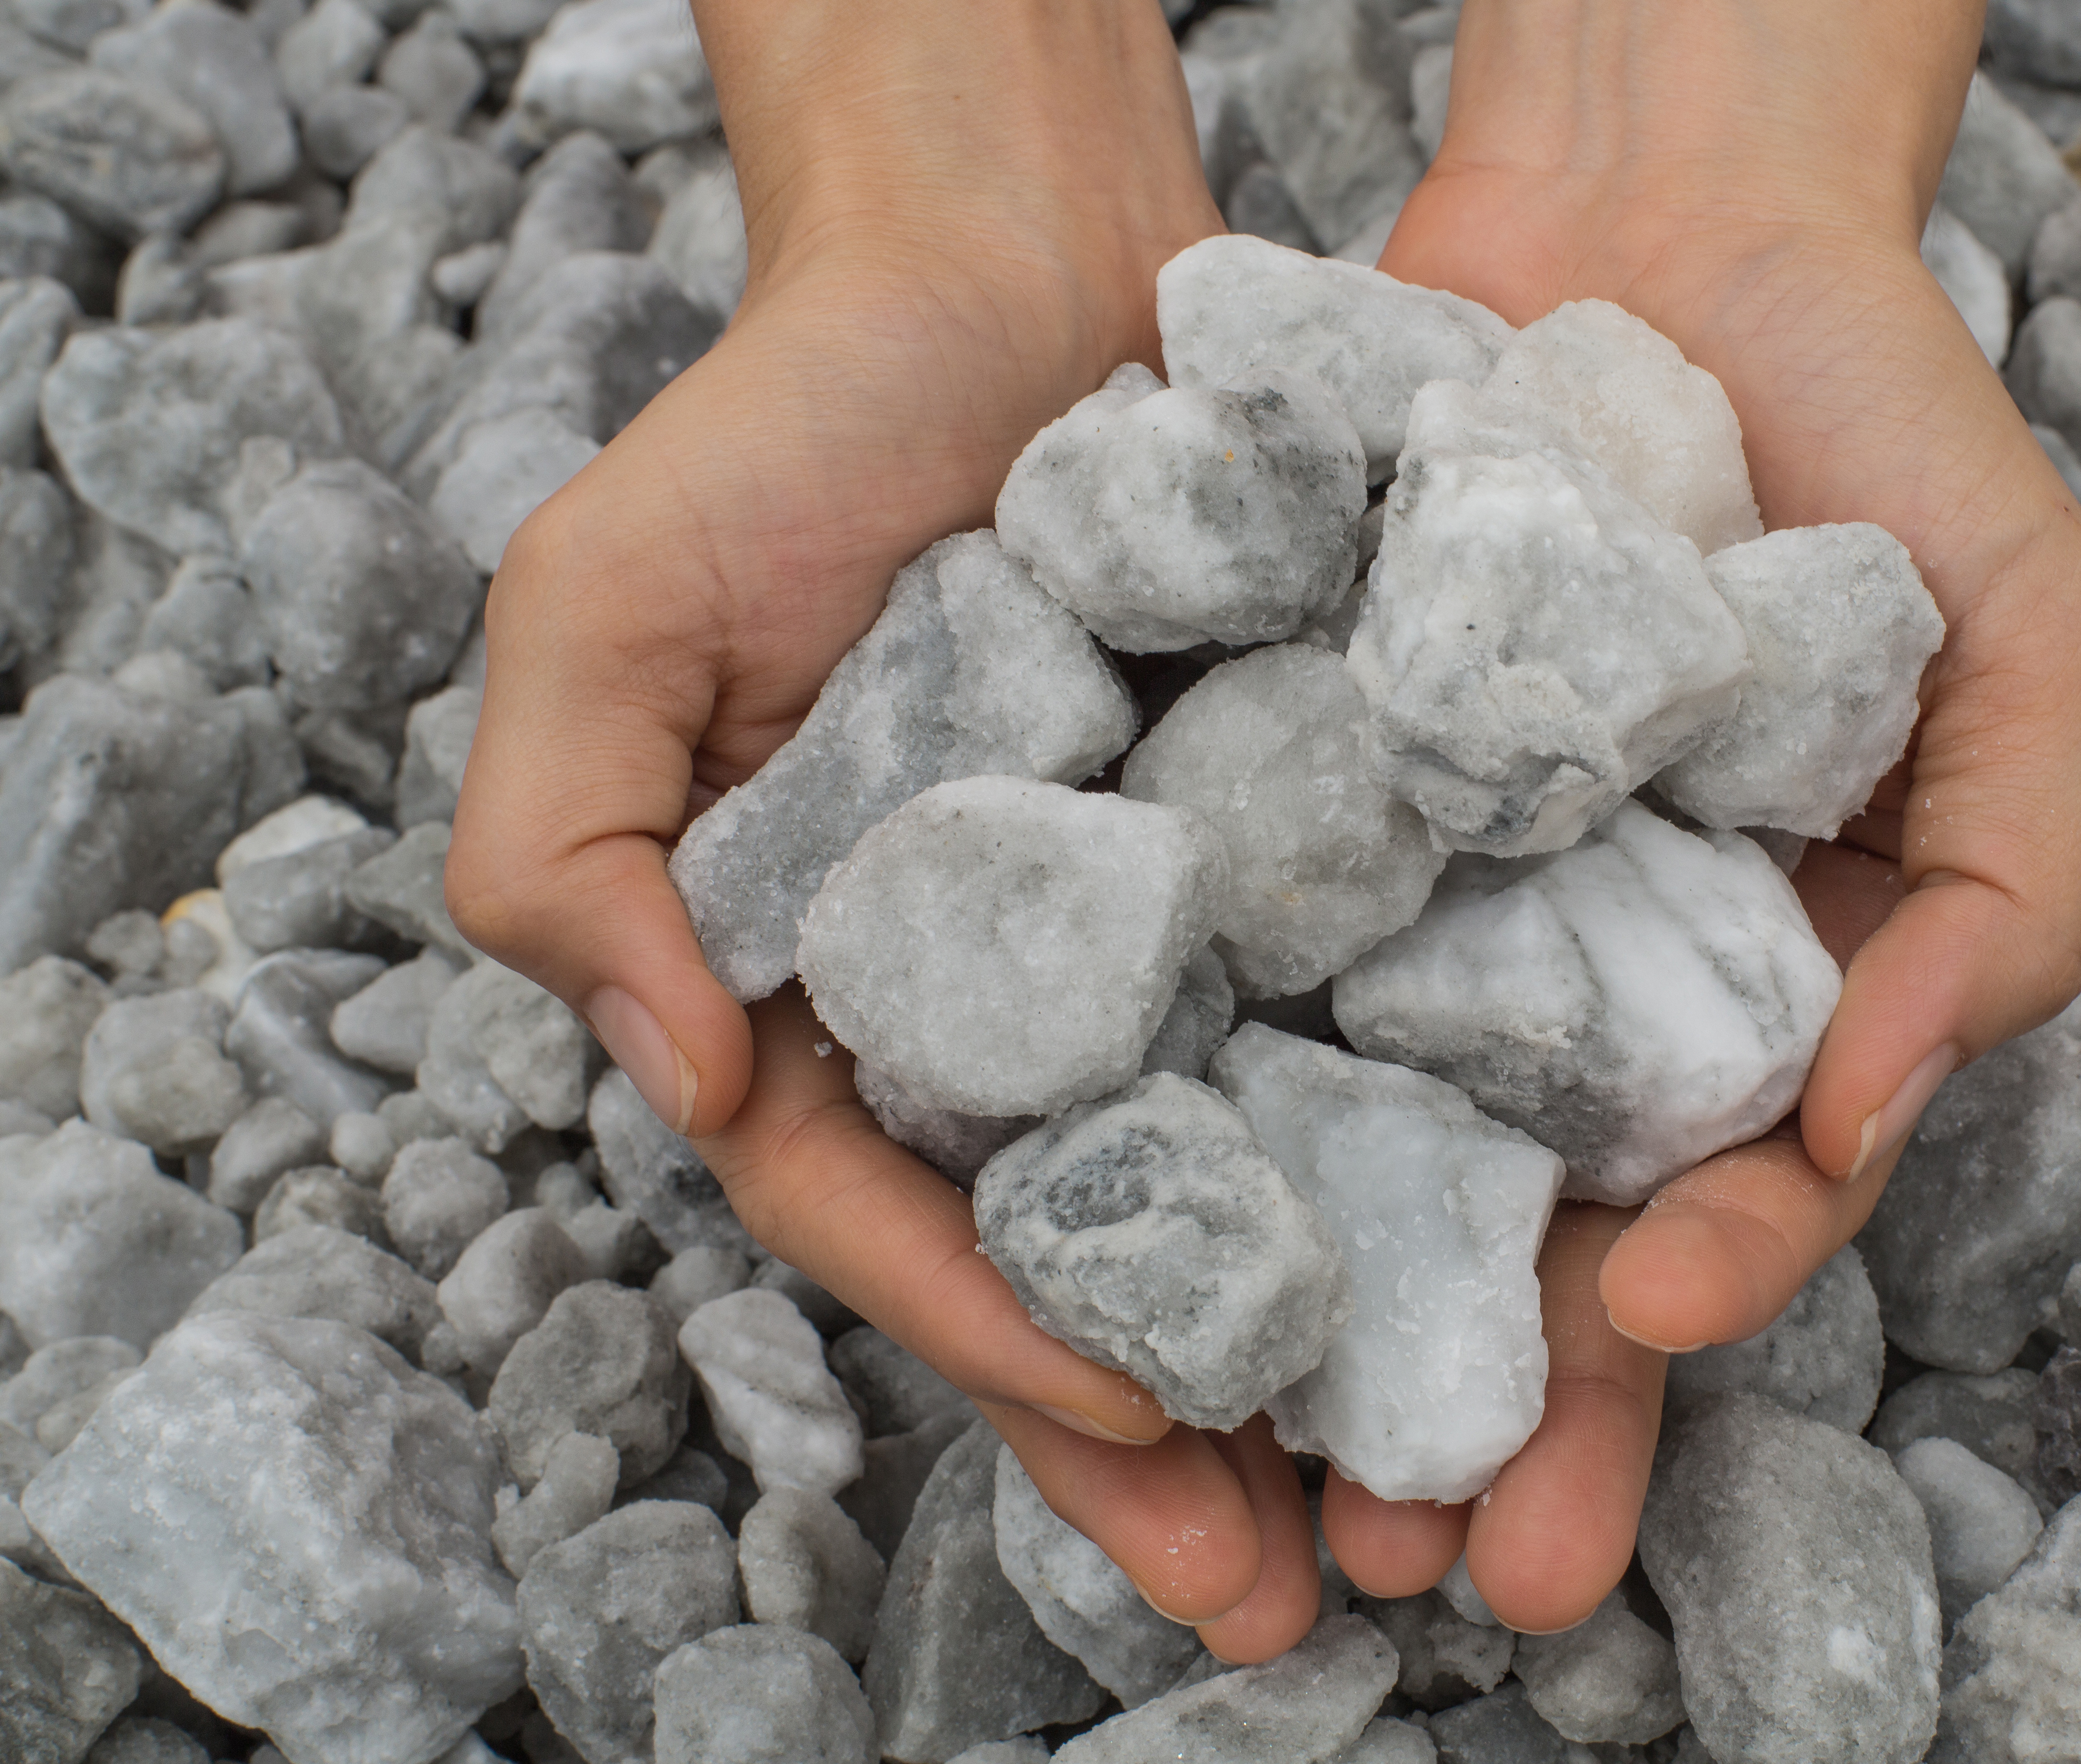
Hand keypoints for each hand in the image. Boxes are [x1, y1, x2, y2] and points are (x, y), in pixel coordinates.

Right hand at [447, 0, 1331, 1660]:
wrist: (1005, 265)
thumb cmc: (786, 430)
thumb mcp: (601, 615)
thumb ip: (563, 847)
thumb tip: (673, 1061)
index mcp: (825, 992)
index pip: (895, 1213)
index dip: (999, 1332)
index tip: (1142, 1422)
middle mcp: (994, 1003)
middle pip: (1078, 1252)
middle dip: (1168, 1432)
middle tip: (1287, 1599)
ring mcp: (1151, 939)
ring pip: (1229, 1182)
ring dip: (1310, 1351)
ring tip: (1413, 1505)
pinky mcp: (1282, 856)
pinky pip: (1346, 1019)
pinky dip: (1405, 1147)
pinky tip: (1506, 1259)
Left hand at [1348, 0, 2080, 1626]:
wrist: (1655, 218)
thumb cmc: (1880, 424)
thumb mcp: (2029, 643)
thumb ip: (2005, 882)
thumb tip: (1870, 1108)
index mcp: (1765, 978)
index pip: (1740, 1193)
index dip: (1702, 1289)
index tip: (1640, 1322)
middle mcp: (1586, 977)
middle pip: (1539, 1236)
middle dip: (1504, 1406)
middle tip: (1428, 1562)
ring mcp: (1433, 901)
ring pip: (1375, 1157)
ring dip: (1331, 1327)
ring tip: (1272, 1479)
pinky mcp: (1298, 806)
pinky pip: (1247, 966)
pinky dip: (1199, 1085)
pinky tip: (1133, 1206)